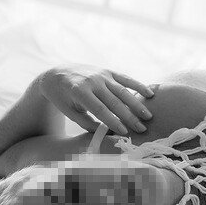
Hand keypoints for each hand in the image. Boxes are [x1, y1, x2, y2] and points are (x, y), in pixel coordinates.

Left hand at [38, 65, 153, 134]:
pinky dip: (138, 85)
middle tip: (141, 129)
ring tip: (148, 116)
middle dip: (129, 116)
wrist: (56, 73)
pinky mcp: (107, 71)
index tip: (124, 132)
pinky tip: (149, 93)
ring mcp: (101, 75)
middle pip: (114, 101)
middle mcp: (92, 81)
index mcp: (79, 91)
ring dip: (136, 104)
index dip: (113, 121)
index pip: (100, 109)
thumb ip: (86, 122)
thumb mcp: (69, 111)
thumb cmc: (61, 97)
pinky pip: (125, 78)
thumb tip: (105, 133)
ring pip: (122, 90)